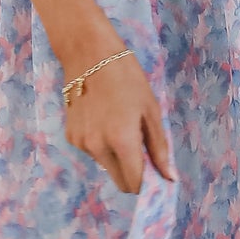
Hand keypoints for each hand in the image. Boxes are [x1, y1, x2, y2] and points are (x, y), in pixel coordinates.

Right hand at [62, 50, 175, 192]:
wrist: (88, 54)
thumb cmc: (126, 77)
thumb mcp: (151, 110)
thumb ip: (159, 148)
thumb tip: (169, 177)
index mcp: (121, 140)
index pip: (135, 183)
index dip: (148, 184)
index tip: (157, 177)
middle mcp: (98, 147)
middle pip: (120, 181)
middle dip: (134, 174)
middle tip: (142, 153)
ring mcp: (81, 144)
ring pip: (106, 167)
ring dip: (117, 158)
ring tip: (120, 125)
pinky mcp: (71, 137)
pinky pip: (93, 153)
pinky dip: (102, 145)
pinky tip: (103, 120)